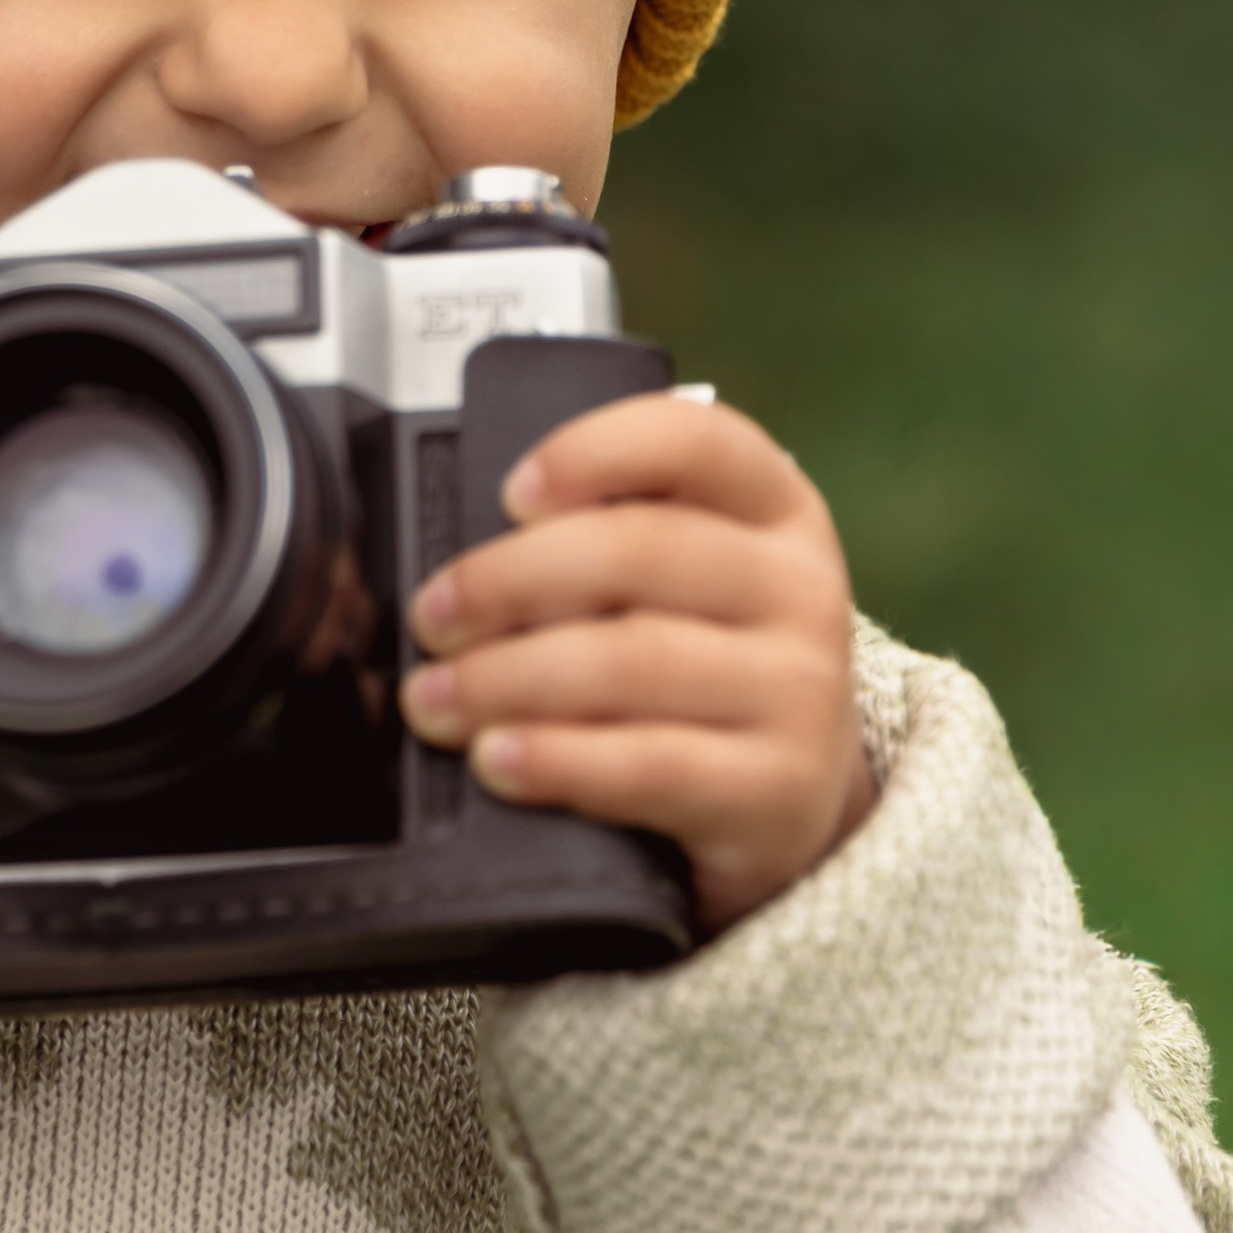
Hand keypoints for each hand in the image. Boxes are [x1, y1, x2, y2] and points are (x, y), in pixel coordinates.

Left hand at [401, 394, 873, 931]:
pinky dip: (557, 758)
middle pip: (638, 552)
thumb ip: (601, 540)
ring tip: (435, 699)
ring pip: (632, 662)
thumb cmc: (702, 659)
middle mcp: (799, 586)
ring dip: (507, 678)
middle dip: (508, 581)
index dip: (592, 453)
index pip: (693, 440)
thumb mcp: (683, 580)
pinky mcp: (780, 787)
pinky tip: (497, 757)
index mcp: (774, 505)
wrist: (791, 791)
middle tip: (431, 619)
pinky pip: (650, 764)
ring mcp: (800, 689)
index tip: (509, 495)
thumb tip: (462, 559)